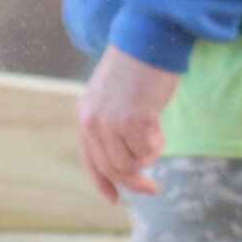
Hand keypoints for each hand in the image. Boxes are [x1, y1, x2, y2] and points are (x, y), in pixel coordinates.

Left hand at [75, 45, 179, 202]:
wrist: (148, 42)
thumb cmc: (137, 68)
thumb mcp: (113, 98)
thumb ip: (113, 126)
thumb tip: (128, 163)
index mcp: (83, 114)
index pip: (89, 159)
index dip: (101, 182)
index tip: (113, 199)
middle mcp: (91, 121)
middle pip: (111, 168)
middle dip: (133, 181)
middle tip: (153, 188)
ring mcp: (110, 122)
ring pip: (130, 162)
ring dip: (147, 155)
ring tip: (155, 131)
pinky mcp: (132, 121)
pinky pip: (146, 150)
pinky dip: (156, 143)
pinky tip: (158, 121)